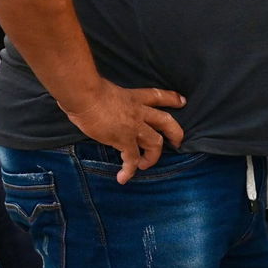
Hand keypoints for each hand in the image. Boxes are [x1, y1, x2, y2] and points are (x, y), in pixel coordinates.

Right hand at [58, 80, 185, 183]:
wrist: (85, 95)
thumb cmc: (87, 89)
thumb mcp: (106, 90)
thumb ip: (109, 99)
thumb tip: (97, 104)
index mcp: (134, 97)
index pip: (158, 96)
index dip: (172, 99)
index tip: (182, 102)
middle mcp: (139, 111)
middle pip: (166, 121)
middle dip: (175, 132)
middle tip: (178, 142)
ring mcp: (134, 126)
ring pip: (155, 143)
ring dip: (153, 156)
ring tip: (146, 164)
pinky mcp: (124, 140)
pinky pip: (131, 159)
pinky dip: (129, 170)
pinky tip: (123, 177)